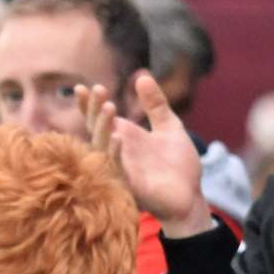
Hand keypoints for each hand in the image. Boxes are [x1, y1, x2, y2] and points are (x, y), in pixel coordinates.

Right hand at [76, 73, 212, 237]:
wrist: (191, 196)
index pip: (99, 119)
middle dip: (95, 110)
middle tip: (99, 90)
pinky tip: (118, 138)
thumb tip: (142, 77)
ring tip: (110, 107)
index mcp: (124, 138)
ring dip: (103, 128)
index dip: (89, 105)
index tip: (83, 87)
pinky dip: (114, 154)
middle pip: (96, 129)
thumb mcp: (169, 127)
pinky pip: (116, 169)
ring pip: (102, 147)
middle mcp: (116, 153)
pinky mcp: (129, 186)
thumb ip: (155, 104)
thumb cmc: (178, 165)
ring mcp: (120, 169)